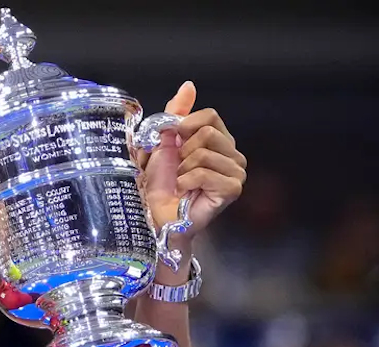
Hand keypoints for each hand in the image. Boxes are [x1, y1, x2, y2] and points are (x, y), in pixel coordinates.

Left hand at [139, 81, 246, 238]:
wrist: (158, 214)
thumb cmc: (160, 183)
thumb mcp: (163, 141)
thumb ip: (176, 113)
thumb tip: (189, 86)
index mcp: (219, 139)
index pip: (209, 115)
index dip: (185, 126)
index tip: (172, 142)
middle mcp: (232, 154)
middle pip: (207, 133)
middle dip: (181, 151)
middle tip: (177, 168)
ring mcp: (235, 172)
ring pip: (203, 153)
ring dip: (182, 168)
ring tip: (181, 181)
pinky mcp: (232, 189)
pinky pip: (204, 172)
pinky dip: (186, 181)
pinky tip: (184, 191)